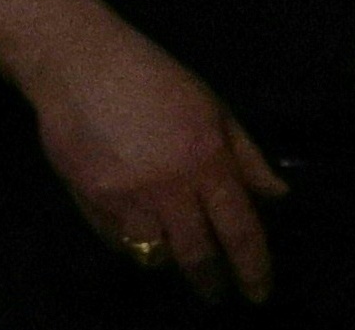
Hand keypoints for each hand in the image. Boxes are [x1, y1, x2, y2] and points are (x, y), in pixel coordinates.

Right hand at [28, 17, 285, 303]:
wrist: (77, 62)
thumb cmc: (151, 76)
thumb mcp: (211, 106)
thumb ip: (246, 156)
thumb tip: (277, 196)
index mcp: (207, 161)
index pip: (241, 231)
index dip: (254, 269)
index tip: (258, 293)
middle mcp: (170, 187)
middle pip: (198, 256)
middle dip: (210, 282)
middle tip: (215, 293)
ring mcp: (128, 197)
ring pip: (156, 256)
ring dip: (168, 258)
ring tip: (171, 250)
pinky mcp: (92, 201)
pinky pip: (118, 241)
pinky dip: (131, 242)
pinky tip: (135, 226)